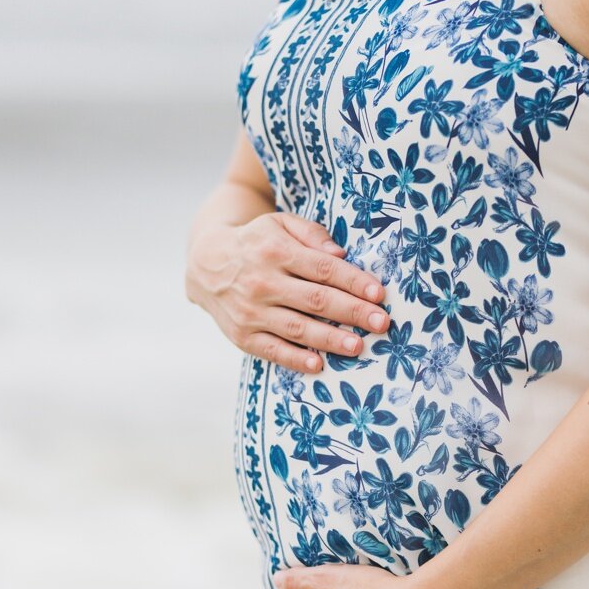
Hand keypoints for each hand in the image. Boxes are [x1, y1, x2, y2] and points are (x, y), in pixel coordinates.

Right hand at [186, 212, 390, 373]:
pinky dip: (294, 359)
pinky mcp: (242, 335)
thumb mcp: (280, 224)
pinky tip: (318, 365)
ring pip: (297, 328)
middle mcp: (262, 282)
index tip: (379, 294)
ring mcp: (250, 311)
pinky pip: (272, 350)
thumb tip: (340, 255)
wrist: (206, 263)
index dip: (353, 282)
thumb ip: (311, 234)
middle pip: (315, 300)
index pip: (323, 269)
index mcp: (276, 251)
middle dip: (352, 312)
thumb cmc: (256, 242)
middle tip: (381, 323)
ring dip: (330, 339)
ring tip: (358, 346)